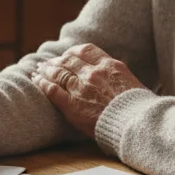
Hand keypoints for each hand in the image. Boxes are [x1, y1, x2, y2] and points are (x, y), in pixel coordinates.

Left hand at [31, 44, 145, 136]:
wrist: (136, 124)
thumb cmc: (138, 107)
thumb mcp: (132, 81)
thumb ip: (117, 74)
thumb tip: (116, 66)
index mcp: (109, 65)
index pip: (85, 50)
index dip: (72, 52)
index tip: (67, 55)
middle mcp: (93, 73)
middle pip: (68, 61)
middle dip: (56, 61)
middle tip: (47, 63)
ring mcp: (81, 88)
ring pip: (57, 73)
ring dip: (45, 70)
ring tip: (38, 70)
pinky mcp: (72, 105)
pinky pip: (52, 90)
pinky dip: (42, 83)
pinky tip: (36, 80)